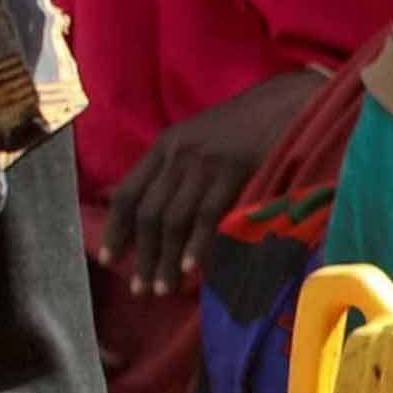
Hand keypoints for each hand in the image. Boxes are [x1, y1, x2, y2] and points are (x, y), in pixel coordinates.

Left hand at [106, 66, 323, 294]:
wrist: (282, 103)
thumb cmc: (240, 125)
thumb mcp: (193, 139)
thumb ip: (165, 169)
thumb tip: (128, 201)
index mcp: (164, 146)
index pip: (127, 192)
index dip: (115, 229)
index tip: (109, 259)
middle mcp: (177, 154)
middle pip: (148, 213)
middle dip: (141, 255)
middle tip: (140, 289)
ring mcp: (204, 163)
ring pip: (173, 219)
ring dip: (165, 259)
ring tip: (163, 288)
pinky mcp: (232, 171)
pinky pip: (206, 214)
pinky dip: (196, 244)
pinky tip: (191, 268)